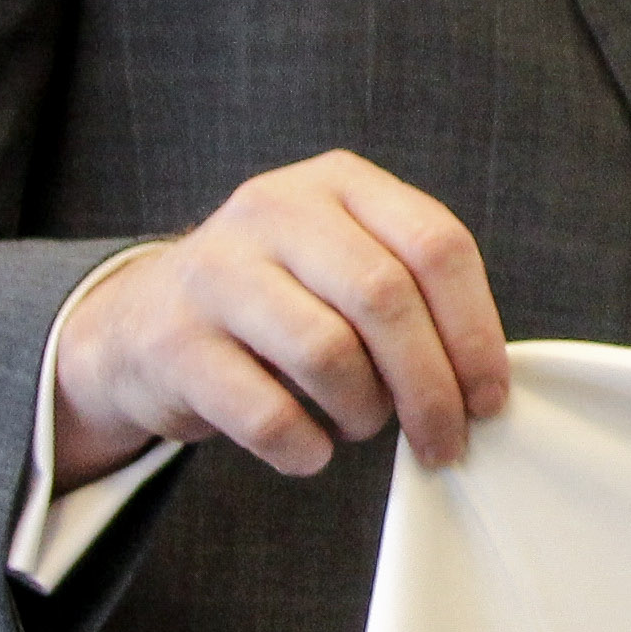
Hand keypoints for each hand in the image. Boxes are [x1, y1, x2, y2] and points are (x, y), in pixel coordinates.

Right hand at [48, 151, 507, 480]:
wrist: (141, 321)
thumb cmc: (277, 302)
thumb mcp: (343, 262)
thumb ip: (412, 294)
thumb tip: (484, 386)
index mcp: (338, 182)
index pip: (437, 245)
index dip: (476, 332)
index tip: (489, 398)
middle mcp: (274, 210)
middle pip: (387, 300)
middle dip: (431, 387)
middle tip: (445, 442)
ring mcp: (216, 272)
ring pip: (329, 354)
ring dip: (364, 413)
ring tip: (359, 424)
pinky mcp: (174, 342)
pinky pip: (268, 414)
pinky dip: (305, 448)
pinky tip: (310, 449)